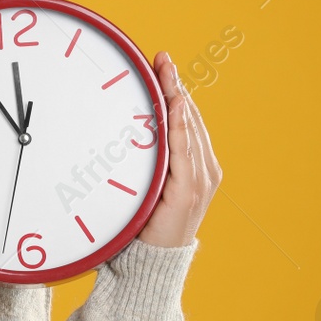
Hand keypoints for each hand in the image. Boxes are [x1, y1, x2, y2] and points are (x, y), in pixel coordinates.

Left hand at [137, 51, 220, 247]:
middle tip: (161, 58)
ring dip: (177, 97)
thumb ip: (142, 159)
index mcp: (195, 164)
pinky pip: (185, 151)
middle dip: (175, 85)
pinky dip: (182, 126)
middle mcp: (204, 168)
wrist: (150, 262)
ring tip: (167, 72)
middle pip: (190, 117)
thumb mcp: (142, 183)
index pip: (186, 117)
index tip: (161, 62)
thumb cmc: (142, 224)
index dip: (175, 88)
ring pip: (190, 128)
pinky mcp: (191, 190)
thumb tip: (116, 133)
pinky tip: (177, 106)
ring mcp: (202, 178)